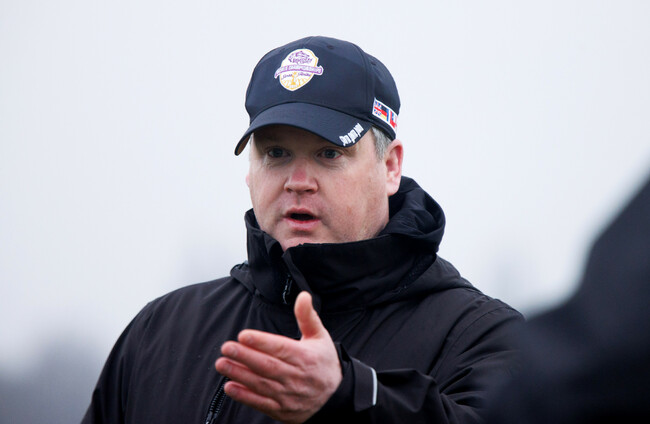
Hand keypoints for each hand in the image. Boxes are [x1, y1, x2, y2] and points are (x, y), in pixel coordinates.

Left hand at [215, 291, 341, 423]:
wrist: (335, 396)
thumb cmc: (324, 362)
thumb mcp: (320, 336)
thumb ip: (307, 316)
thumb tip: (303, 296)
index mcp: (306, 357)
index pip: (281, 348)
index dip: (261, 342)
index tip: (244, 335)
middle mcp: (297, 377)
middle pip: (267, 366)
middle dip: (244, 356)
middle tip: (227, 348)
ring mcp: (289, 395)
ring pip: (261, 384)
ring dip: (239, 374)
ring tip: (222, 364)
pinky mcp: (282, 409)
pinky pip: (261, 403)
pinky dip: (245, 396)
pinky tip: (230, 387)